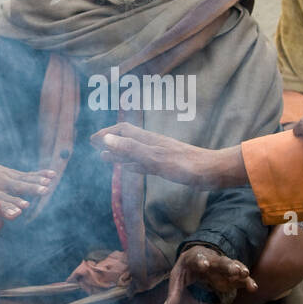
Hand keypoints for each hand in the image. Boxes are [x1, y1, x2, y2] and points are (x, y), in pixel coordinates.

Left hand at [0, 152, 56, 215]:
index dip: (7, 206)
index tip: (17, 213)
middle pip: (13, 188)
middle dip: (26, 192)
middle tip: (36, 197)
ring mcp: (5, 176)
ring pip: (22, 180)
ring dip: (35, 183)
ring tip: (47, 186)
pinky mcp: (13, 173)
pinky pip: (28, 175)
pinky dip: (40, 174)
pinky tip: (52, 175)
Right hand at [91, 123, 243, 188]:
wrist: (211, 172)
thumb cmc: (185, 166)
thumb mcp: (154, 159)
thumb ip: (131, 149)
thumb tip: (106, 139)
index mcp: (148, 140)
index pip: (122, 132)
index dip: (106, 134)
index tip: (91, 140)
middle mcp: (152, 145)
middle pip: (126, 139)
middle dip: (110, 141)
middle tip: (94, 146)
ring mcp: (160, 155)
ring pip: (134, 151)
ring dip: (118, 153)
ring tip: (104, 157)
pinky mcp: (167, 166)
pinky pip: (144, 163)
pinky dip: (132, 164)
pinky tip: (129, 169)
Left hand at [164, 244, 255, 303]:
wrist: (197, 256)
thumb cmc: (186, 270)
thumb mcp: (177, 279)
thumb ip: (174, 294)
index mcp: (195, 259)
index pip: (198, 259)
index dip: (201, 262)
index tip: (204, 265)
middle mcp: (212, 260)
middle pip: (221, 261)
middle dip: (228, 266)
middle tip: (236, 271)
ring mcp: (223, 266)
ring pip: (233, 266)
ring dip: (240, 270)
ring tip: (246, 275)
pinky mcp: (231, 273)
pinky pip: (240, 276)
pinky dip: (247, 281)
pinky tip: (253, 287)